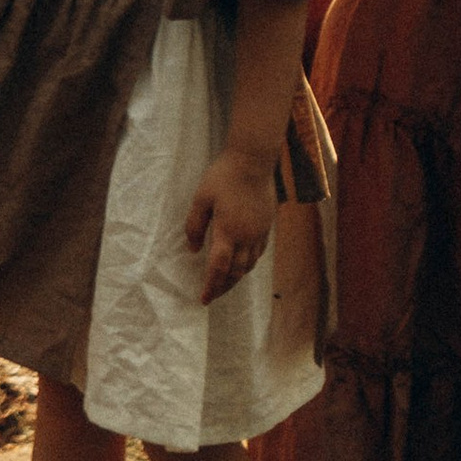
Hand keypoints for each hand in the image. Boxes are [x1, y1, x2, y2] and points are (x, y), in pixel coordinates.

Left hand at [185, 148, 275, 303]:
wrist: (254, 160)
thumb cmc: (224, 176)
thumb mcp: (201, 198)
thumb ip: (195, 225)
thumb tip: (194, 249)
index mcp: (228, 231)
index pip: (218, 268)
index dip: (211, 286)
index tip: (203, 299)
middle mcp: (246, 237)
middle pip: (236, 272)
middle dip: (223, 287)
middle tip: (213, 295)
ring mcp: (259, 232)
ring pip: (249, 265)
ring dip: (236, 278)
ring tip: (225, 283)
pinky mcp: (267, 225)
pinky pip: (258, 253)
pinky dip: (248, 264)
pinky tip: (242, 263)